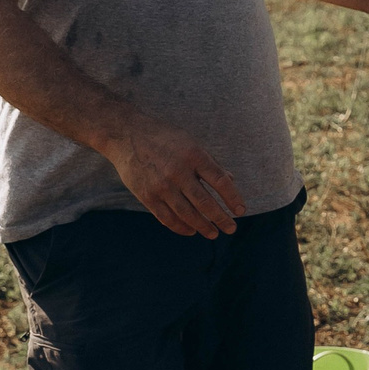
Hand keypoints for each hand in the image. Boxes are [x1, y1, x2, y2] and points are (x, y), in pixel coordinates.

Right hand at [107, 118, 245, 236]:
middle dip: (221, 218)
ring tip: (213, 234)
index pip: (220, 181)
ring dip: (203, 227)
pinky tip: (191, 230)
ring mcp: (161, 186)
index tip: (241, 211)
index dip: (233, 198)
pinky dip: (180, 227)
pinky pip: (167, 218)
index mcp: (194, 155)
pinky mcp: (147, 196)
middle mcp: (178, 172)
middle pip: (205, 202)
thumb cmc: (165, 138)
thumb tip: (231, 180)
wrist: (127, 135)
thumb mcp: (191, 143)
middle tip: (231, 228)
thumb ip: (210, 162)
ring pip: (187, 214)